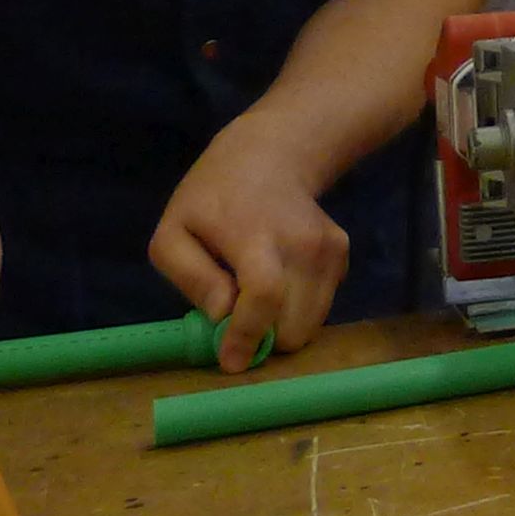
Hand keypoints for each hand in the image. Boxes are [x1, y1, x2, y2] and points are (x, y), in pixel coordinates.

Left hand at [151, 123, 353, 368]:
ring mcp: (328, 250)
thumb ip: (189, 275)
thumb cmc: (212, 197)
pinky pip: (321, 306)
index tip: (232, 361)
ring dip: (282, 323)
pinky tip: (280, 275)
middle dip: (264, 336)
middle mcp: (301, 245)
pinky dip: (299, 305)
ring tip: (257, 291)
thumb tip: (221, 314)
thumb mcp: (173, 231)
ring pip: (311, 324)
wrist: (273, 154)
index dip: (249, 335)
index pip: (264, 294)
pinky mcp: (341, 254)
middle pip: (294, 324)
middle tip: (238, 319)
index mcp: (254, 236)